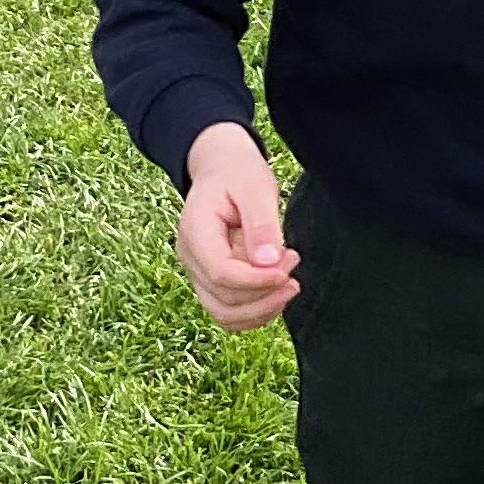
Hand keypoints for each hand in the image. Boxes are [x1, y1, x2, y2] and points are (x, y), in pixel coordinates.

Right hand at [177, 121, 298, 328]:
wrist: (222, 169)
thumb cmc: (237, 173)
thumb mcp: (255, 187)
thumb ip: (261, 225)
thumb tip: (268, 263)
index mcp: (194, 232)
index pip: (220, 272)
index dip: (256, 281)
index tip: (286, 271)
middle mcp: (190, 258)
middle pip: (223, 300)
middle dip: (265, 293)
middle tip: (292, 262)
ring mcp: (198, 272)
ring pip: (225, 314)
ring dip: (262, 308)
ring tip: (290, 283)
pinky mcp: (212, 281)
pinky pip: (230, 311)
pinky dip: (256, 310)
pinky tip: (277, 291)